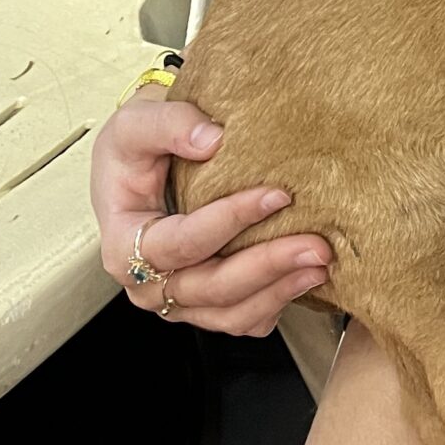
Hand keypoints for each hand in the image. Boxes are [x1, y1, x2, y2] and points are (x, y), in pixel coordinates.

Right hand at [91, 96, 330, 336]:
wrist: (139, 170)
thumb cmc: (133, 152)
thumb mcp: (135, 124)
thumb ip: (169, 125)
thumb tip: (213, 140)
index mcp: (124, 244)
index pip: (181, 243)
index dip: (230, 221)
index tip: (277, 195)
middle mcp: (149, 283)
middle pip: (211, 288)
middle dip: (267, 267)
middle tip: (315, 246)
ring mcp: (178, 300)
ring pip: (231, 314)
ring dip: (279, 292)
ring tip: (320, 264)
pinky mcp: (205, 305)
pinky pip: (243, 320)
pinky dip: (275, 303)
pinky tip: (304, 278)